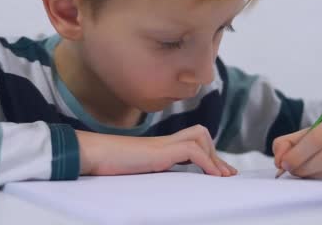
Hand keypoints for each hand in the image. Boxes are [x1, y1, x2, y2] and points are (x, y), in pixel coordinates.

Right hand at [76, 125, 237, 176]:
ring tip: (221, 176)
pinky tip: (213, 176)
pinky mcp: (160, 150)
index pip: (191, 141)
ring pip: (199, 136)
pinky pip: (192, 150)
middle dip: (216, 153)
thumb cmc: (107, 164)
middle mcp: (163, 141)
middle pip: (199, 133)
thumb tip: (158, 188)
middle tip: (227, 174)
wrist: (93, 155)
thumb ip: (151, 170)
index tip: (221, 173)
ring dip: (214, 156)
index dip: (209, 155)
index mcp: (158, 147)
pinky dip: (207, 162)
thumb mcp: (136, 171)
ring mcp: (162, 144)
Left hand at [272, 107, 321, 180]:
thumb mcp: (313, 131)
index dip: (298, 153)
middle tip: (292, 171)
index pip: (318, 137)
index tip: (285, 163)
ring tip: (304, 173)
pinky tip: (321, 175)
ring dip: (315, 176)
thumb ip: (289, 142)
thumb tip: (280, 159)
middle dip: (305, 167)